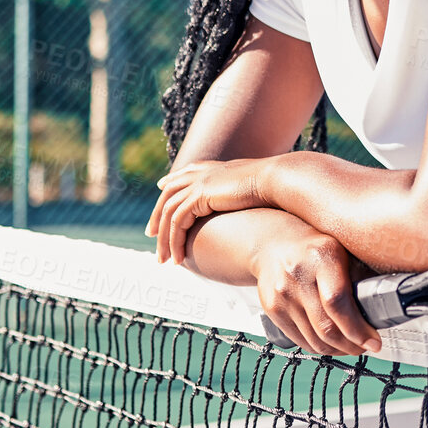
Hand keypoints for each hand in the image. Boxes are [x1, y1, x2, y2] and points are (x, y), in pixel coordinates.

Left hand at [147, 159, 270, 265]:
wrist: (276, 180)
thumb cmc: (273, 186)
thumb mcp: (253, 186)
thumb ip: (242, 191)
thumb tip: (249, 197)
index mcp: (212, 168)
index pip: (182, 174)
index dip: (169, 183)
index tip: (160, 189)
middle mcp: (201, 173)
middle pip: (168, 194)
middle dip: (157, 216)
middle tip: (151, 235)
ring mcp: (198, 183)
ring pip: (168, 214)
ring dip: (164, 239)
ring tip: (164, 260)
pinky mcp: (199, 196)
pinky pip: (177, 223)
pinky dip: (174, 242)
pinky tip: (178, 259)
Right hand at [254, 230, 381, 355]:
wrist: (272, 243)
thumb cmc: (314, 248)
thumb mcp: (340, 251)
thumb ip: (359, 276)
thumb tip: (383, 307)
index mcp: (322, 257)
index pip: (337, 302)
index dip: (357, 329)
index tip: (374, 342)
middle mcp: (298, 276)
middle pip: (326, 327)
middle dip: (351, 345)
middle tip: (366, 347)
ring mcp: (282, 295)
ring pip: (314, 339)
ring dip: (337, 350)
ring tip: (351, 346)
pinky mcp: (272, 310)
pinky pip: (300, 340)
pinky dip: (319, 347)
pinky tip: (331, 343)